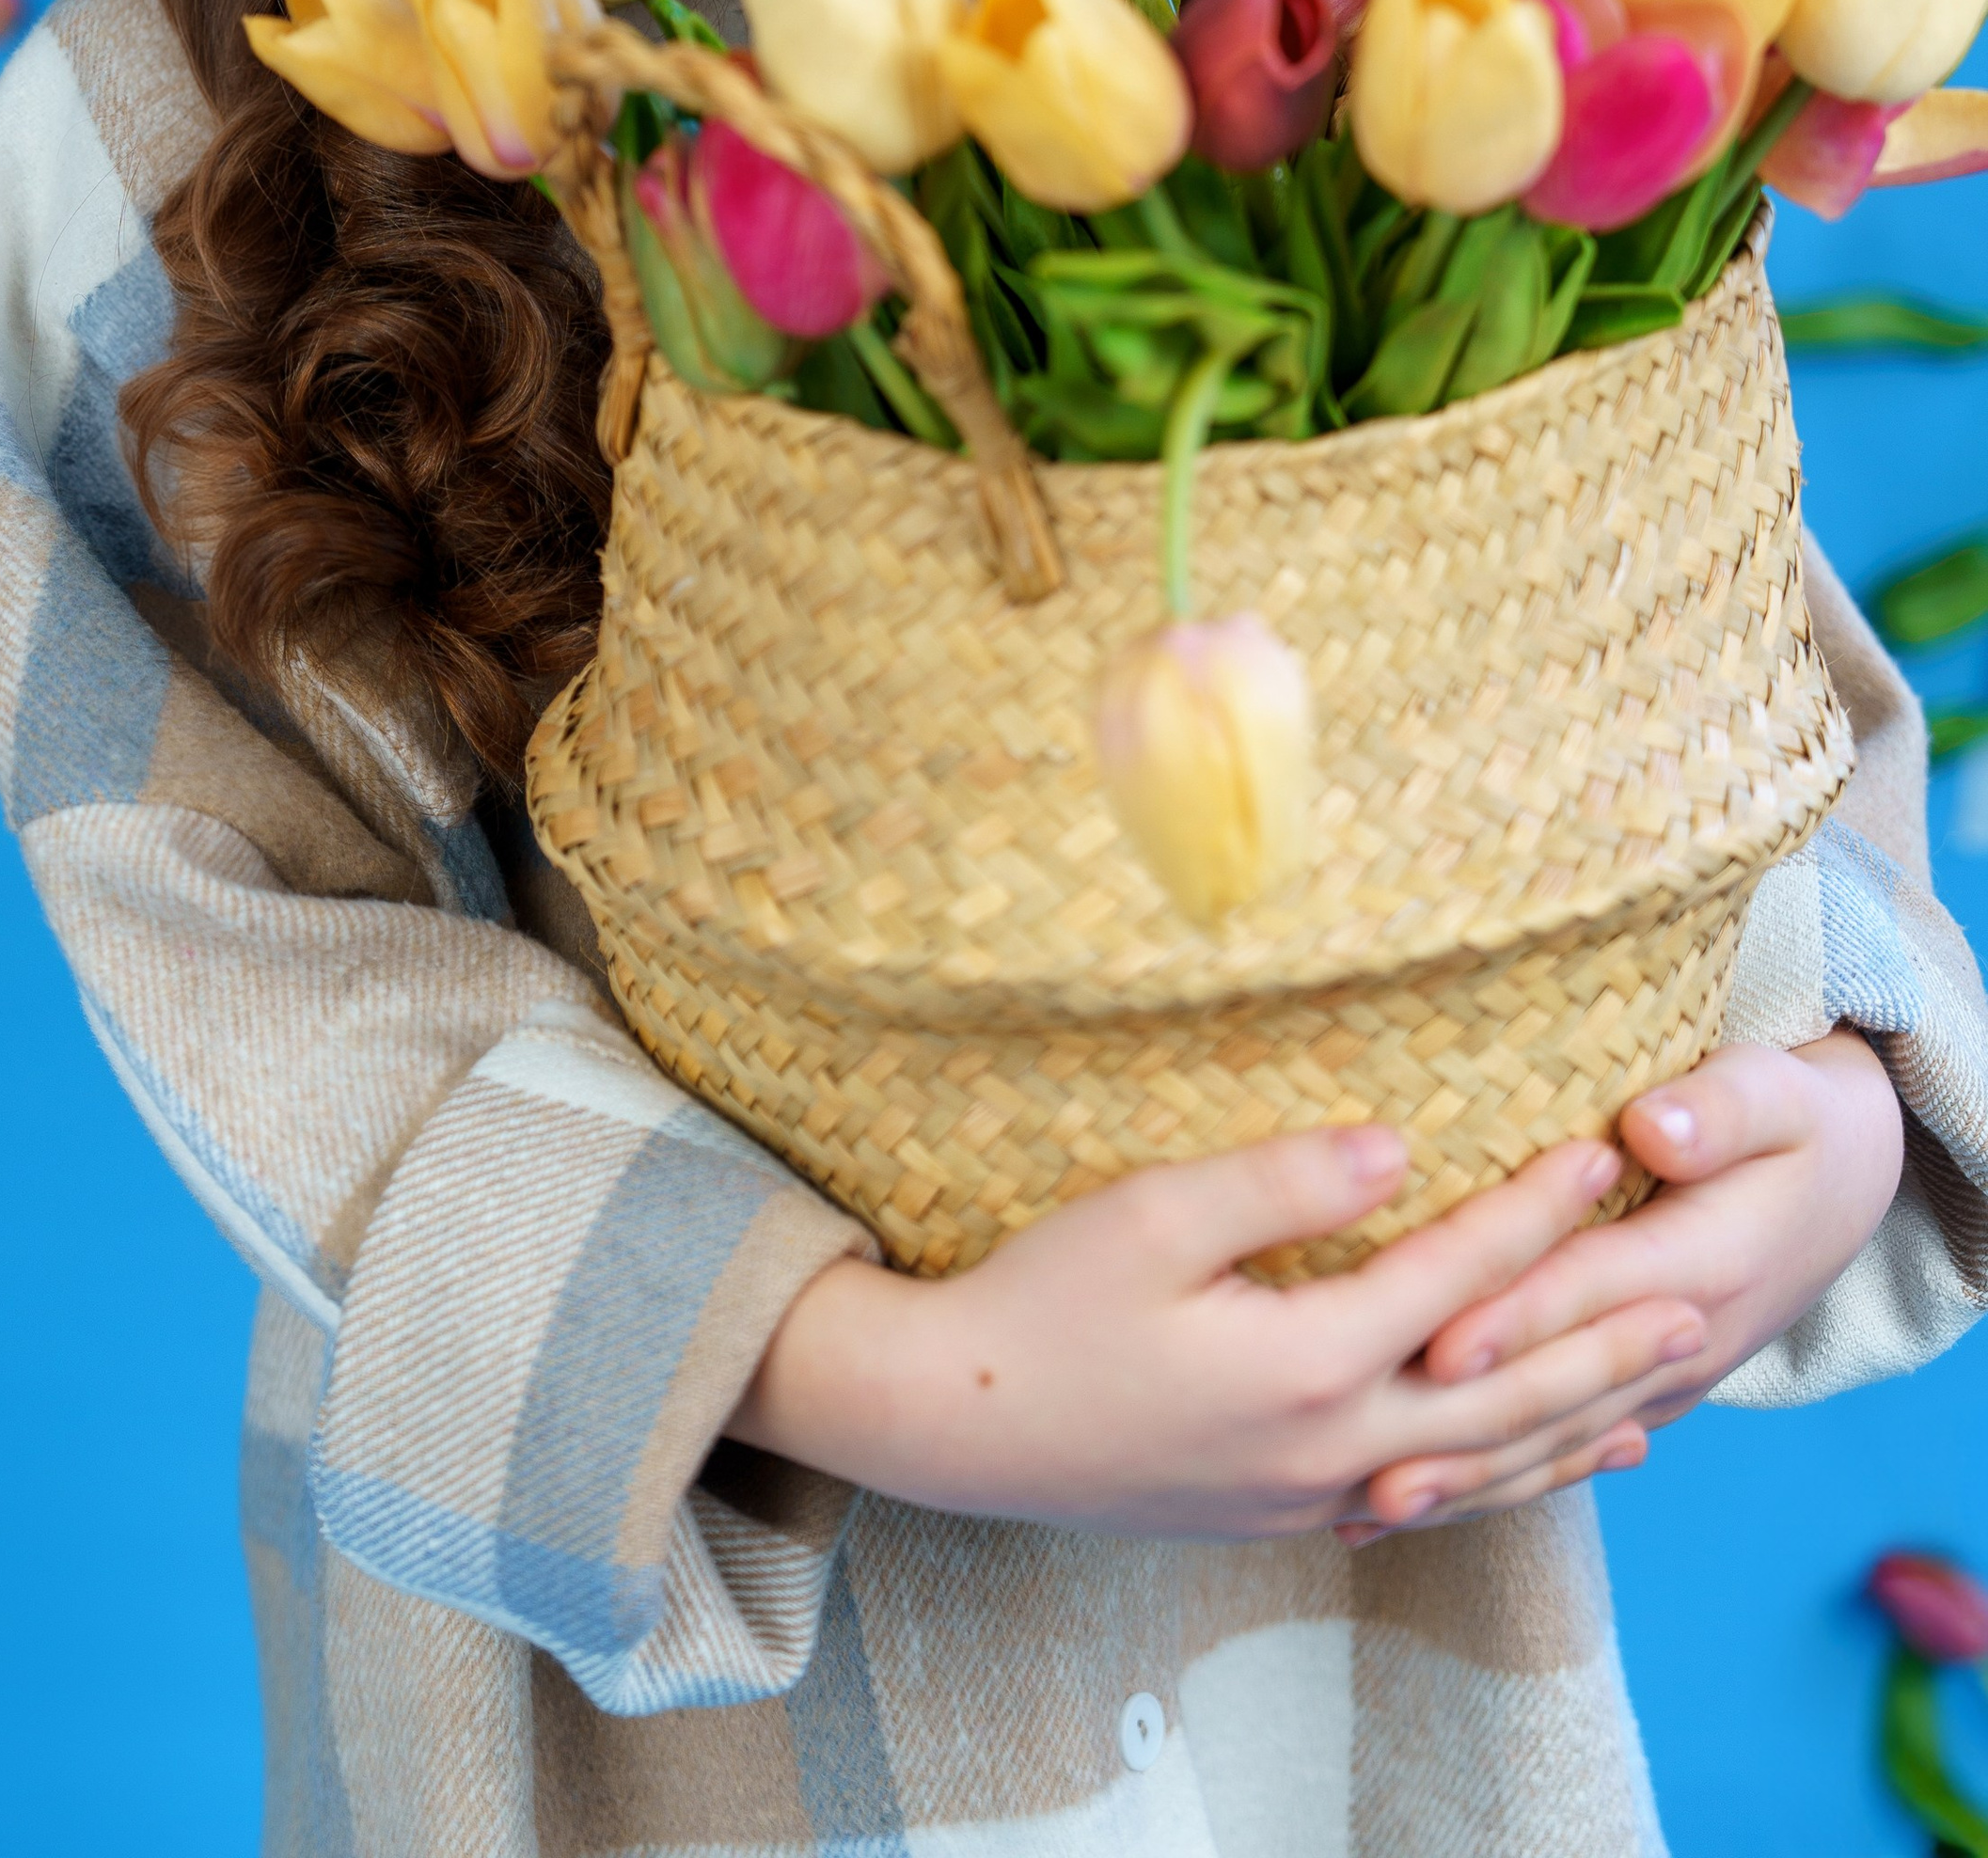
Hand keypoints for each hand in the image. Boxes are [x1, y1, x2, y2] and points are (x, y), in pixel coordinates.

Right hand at [726, 1123, 1709, 1541]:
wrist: (958, 1426)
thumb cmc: (1041, 1303)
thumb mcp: (1148, 1216)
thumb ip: (1281, 1182)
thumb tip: (1400, 1145)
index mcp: (1302, 1363)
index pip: (1455, 1278)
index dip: (1534, 1210)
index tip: (1603, 1152)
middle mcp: (1329, 1447)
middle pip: (1505, 1394)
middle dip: (1608, 1341)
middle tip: (1703, 1297)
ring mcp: (1311, 1496)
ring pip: (1485, 1468)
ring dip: (1582, 1422)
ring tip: (1668, 1388)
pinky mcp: (1286, 1515)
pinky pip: (1436, 1505)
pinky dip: (1511, 1481)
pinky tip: (1549, 1461)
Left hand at [1340, 1030, 1906, 1544]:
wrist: (1847, 1189)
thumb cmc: (1792, 1122)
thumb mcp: (1774, 1094)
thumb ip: (1719, 1111)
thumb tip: (1652, 1128)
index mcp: (1704, 1263)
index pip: (1590, 1292)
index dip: (1514, 1320)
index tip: (1436, 1347)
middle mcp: (1681, 1341)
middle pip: (1560, 1392)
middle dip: (1466, 1434)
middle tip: (1373, 1477)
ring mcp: (1664, 1382)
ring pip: (1557, 1440)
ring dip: (1470, 1479)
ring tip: (1373, 1510)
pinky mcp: (1645, 1395)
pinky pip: (1567, 1450)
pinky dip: (1497, 1481)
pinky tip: (1420, 1505)